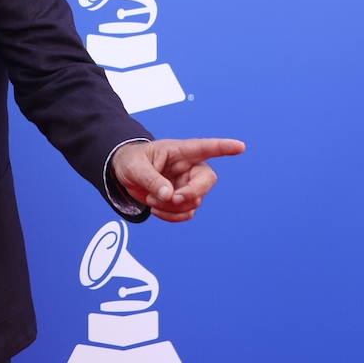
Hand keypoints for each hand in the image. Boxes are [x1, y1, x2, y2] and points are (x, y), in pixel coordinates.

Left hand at [111, 138, 244, 222]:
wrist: (124, 175)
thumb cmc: (131, 162)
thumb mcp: (135, 167)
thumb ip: (151, 179)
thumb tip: (170, 196)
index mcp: (179, 151)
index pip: (205, 148)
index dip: (223, 147)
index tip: (240, 146)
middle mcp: (189, 168)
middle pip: (207, 181)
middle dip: (191, 193)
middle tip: (174, 198)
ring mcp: (188, 185)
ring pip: (194, 201)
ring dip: (172, 206)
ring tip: (150, 198)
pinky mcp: (183, 200)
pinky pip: (187, 213)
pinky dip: (171, 216)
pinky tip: (155, 209)